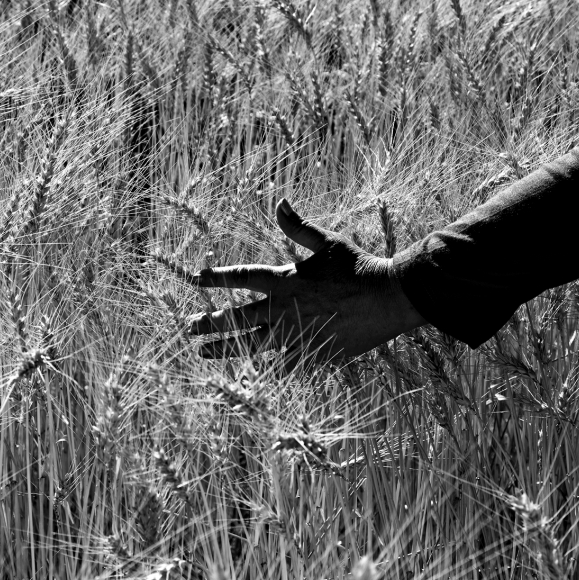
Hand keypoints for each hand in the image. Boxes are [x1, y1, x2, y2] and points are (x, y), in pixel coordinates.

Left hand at [188, 199, 425, 364]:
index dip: (216, 277)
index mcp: (284, 280)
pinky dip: (264, 372)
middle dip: (208, 322)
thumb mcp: (327, 242)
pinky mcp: (311, 354)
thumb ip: (298, 227)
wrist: (389, 299)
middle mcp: (283, 310)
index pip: (240, 277)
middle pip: (236, 318)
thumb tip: (279, 202)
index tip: (195, 278)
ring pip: (250, 346)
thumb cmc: (359, 266)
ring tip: (203, 354)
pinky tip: (247, 377)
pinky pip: (281, 366)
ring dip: (224, 350)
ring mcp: (295, 335)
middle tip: (188, 326)